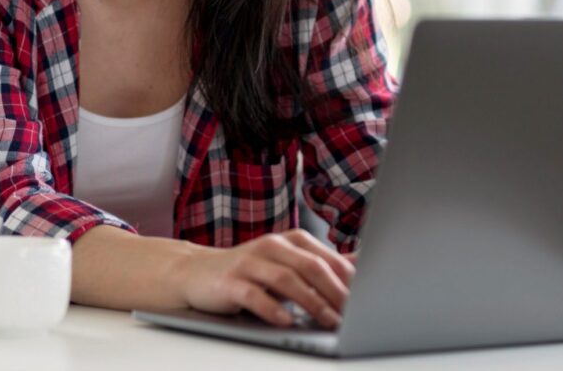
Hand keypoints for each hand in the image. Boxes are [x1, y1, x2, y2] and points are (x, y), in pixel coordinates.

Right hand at [178, 229, 353, 327]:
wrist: (197, 273)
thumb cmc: (250, 272)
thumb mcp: (288, 264)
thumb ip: (321, 265)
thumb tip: (360, 263)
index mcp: (290, 240)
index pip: (325, 258)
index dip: (347, 280)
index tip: (366, 300)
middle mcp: (271, 246)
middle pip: (310, 267)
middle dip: (334, 292)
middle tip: (352, 314)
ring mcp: (249, 262)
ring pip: (286, 280)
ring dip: (311, 303)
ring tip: (328, 321)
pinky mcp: (229, 281)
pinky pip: (254, 294)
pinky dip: (272, 308)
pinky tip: (286, 321)